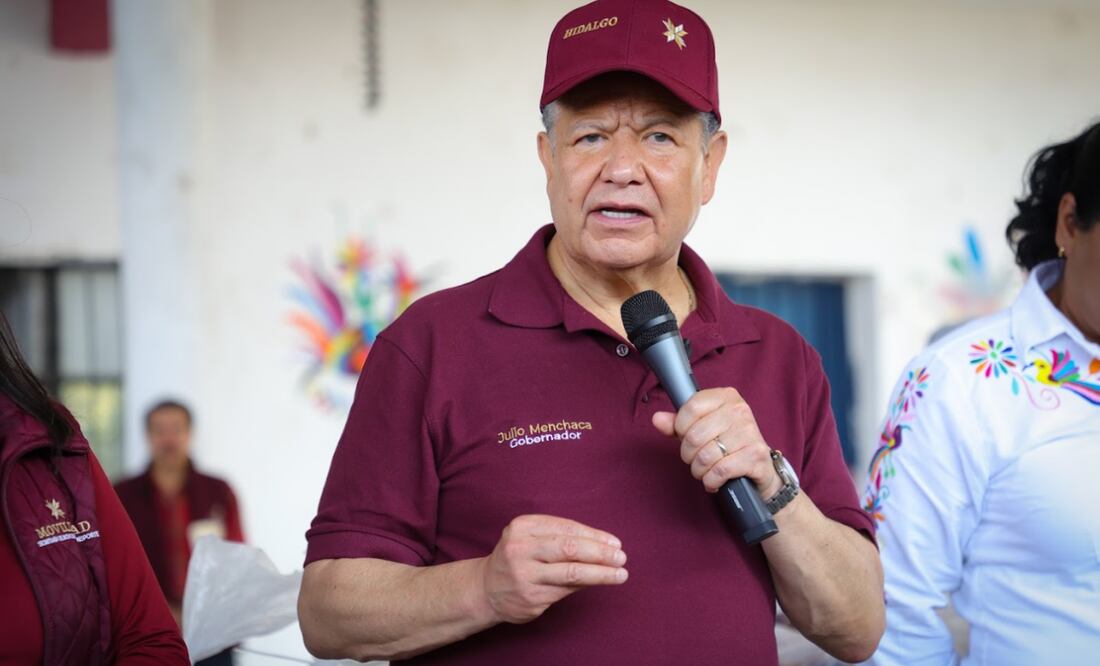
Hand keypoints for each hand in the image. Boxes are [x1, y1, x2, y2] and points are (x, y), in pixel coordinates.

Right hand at [480, 514, 627, 623]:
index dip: (594, 535)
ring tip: (620, 574)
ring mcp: (524, 575)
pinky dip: (585, 585)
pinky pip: (565, 590)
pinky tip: (599, 582)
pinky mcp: (530, 598)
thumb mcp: (530, 537)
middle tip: (621, 557)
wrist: (486, 588)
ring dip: (600, 573)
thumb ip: (560, 537)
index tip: (614, 543)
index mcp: (522, 527)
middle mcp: (520, 549)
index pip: (566, 528)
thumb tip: (605, 545)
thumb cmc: (518, 557)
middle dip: (600, 553)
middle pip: (570, 548)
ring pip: (571, 573)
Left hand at [652, 387, 780, 497]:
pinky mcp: (755, 456)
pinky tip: (714, 480)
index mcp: (726, 397)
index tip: (684, 436)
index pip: (691, 408)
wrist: (760, 468)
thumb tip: (657, 419)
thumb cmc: (728, 445)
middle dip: (688, 454)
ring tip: (704, 471)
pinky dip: (711, 481)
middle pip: (695, 435)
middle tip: (694, 459)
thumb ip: (677, 424)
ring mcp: (750, 433)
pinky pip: (720, 471)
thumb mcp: (702, 429)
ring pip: (705, 456)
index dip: (680, 427)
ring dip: (699, 470)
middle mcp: (740, 411)